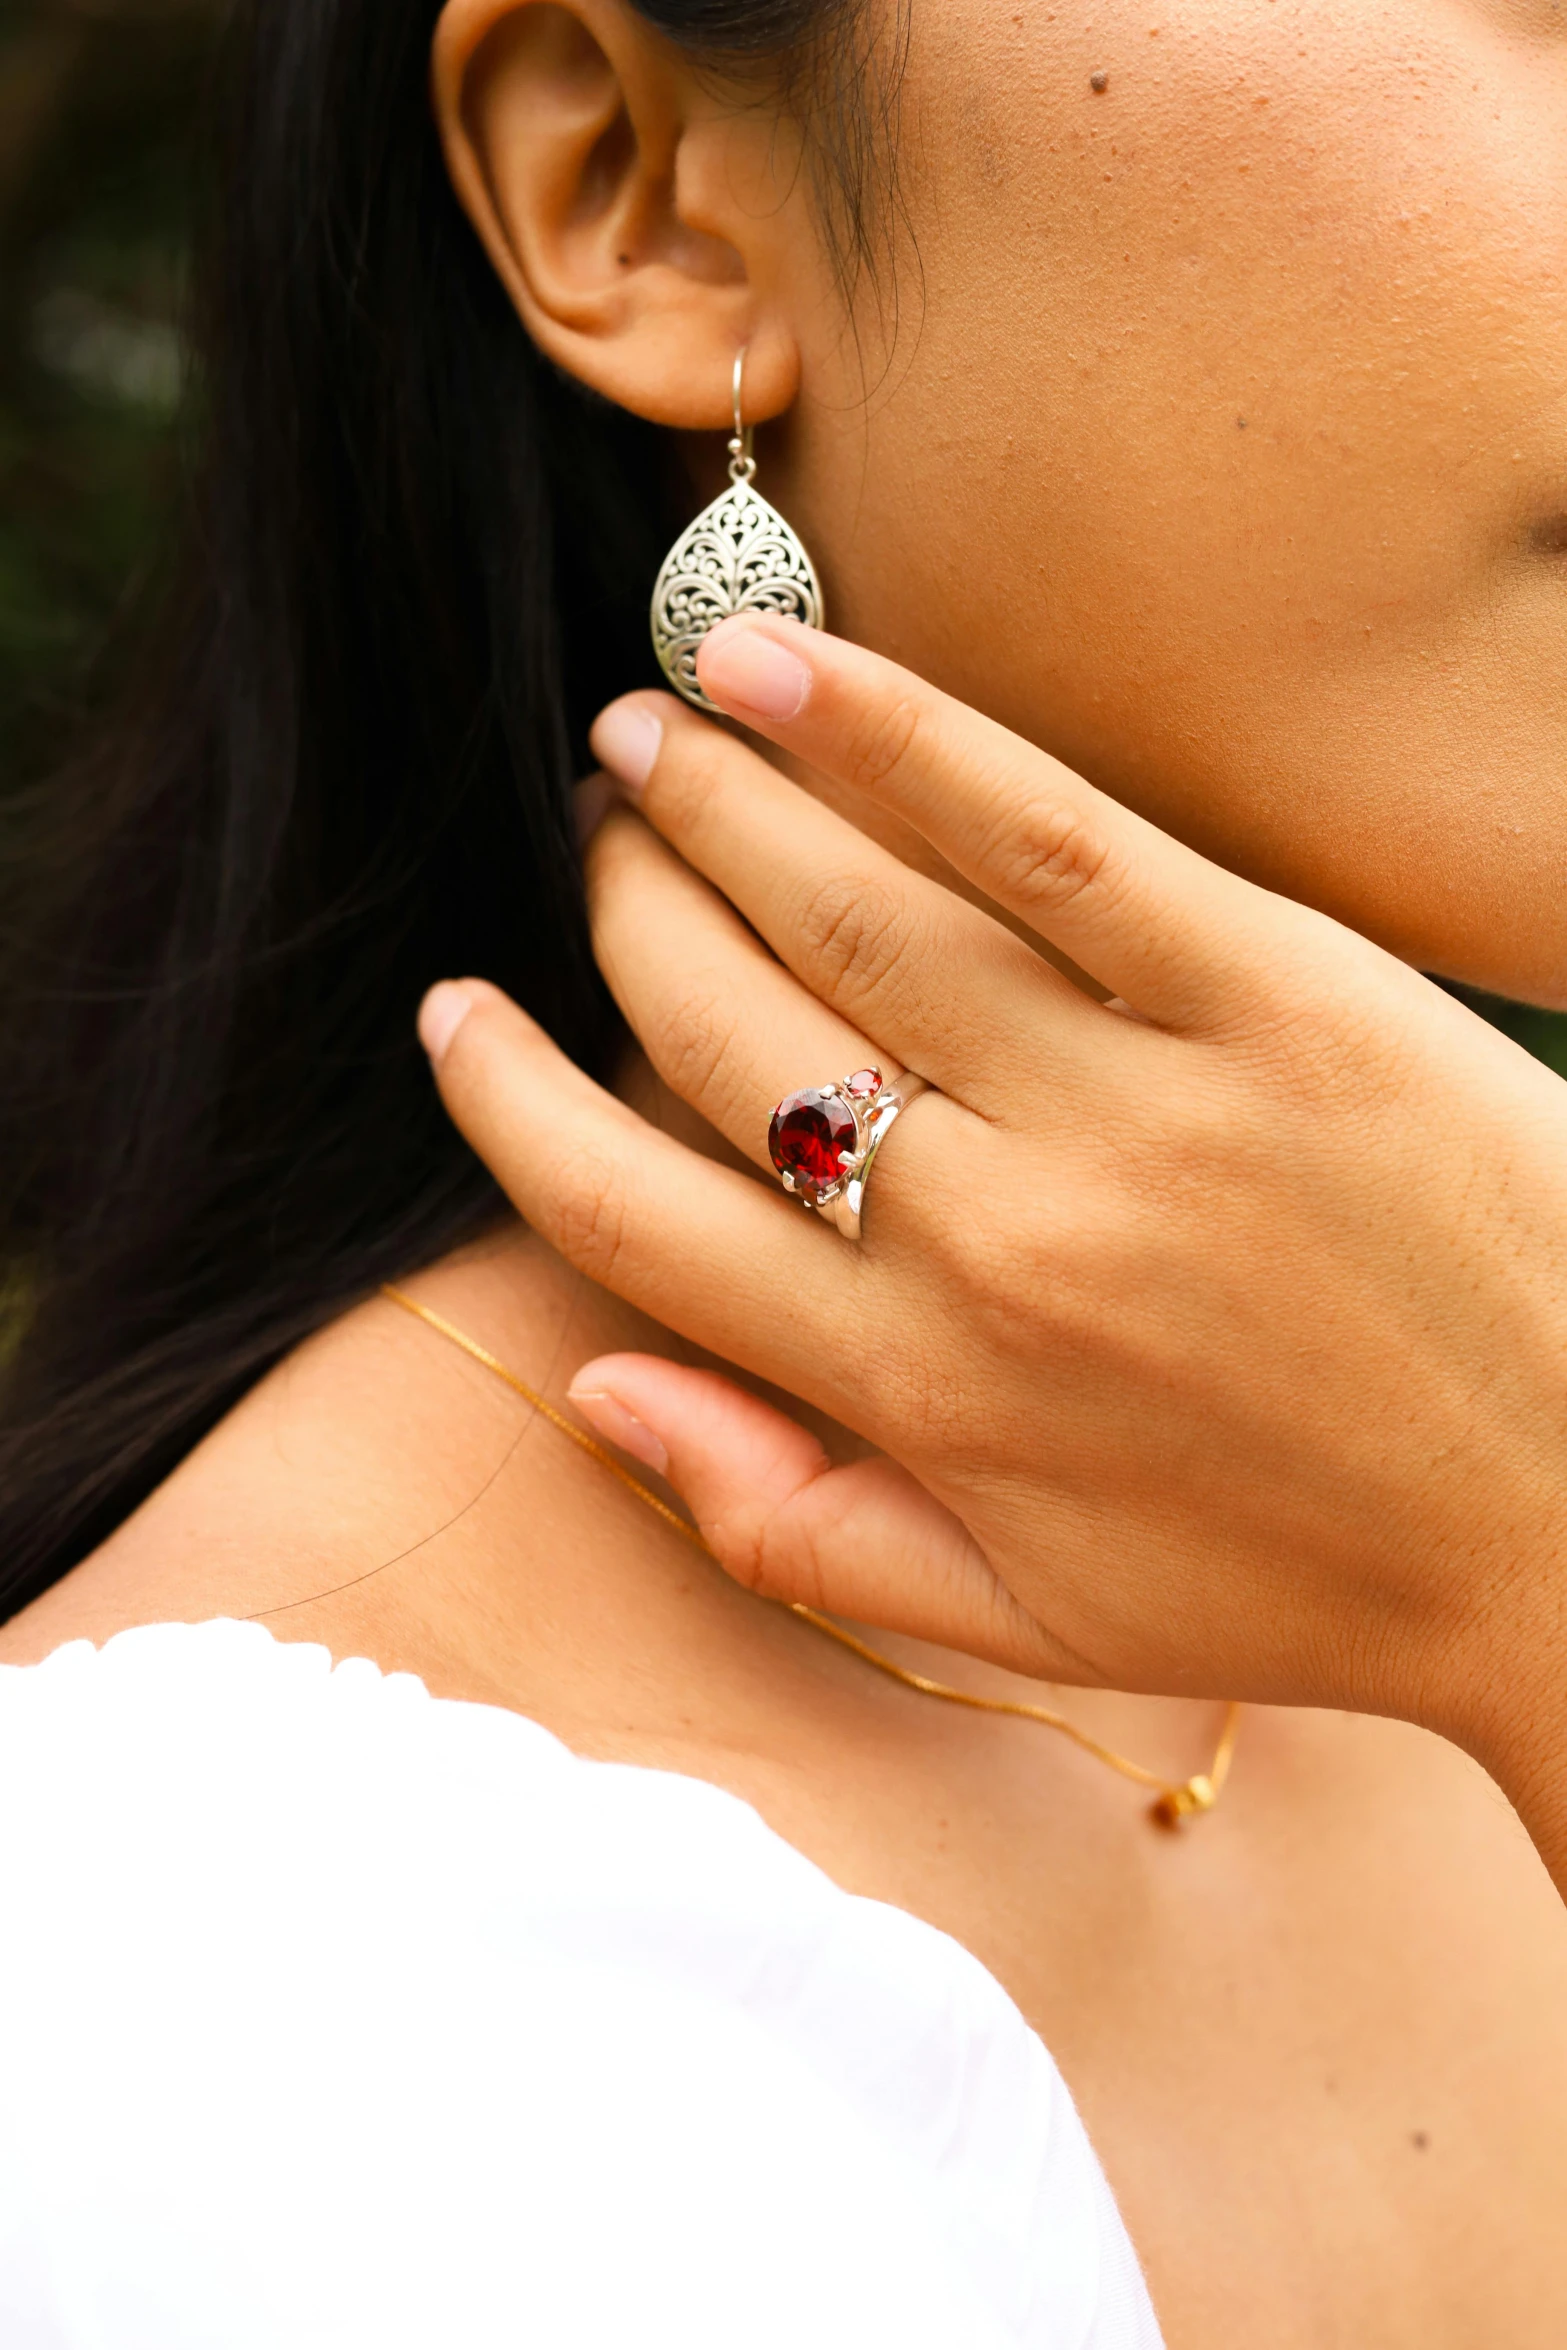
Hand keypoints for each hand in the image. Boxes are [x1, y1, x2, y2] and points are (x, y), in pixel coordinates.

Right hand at [418, 617, 1566, 1866]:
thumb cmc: (1302, 1574)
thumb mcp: (1022, 1619)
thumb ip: (788, 1526)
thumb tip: (592, 1393)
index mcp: (921, 1394)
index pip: (636, 1220)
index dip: (514, 1108)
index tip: (459, 1022)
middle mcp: (995, 1247)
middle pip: (726, 1034)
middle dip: (622, 916)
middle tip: (593, 838)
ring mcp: (1135, 1111)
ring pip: (854, 918)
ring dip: (714, 808)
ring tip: (644, 736)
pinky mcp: (1276, 995)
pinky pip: (1044, 838)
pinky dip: (893, 738)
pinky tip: (782, 667)